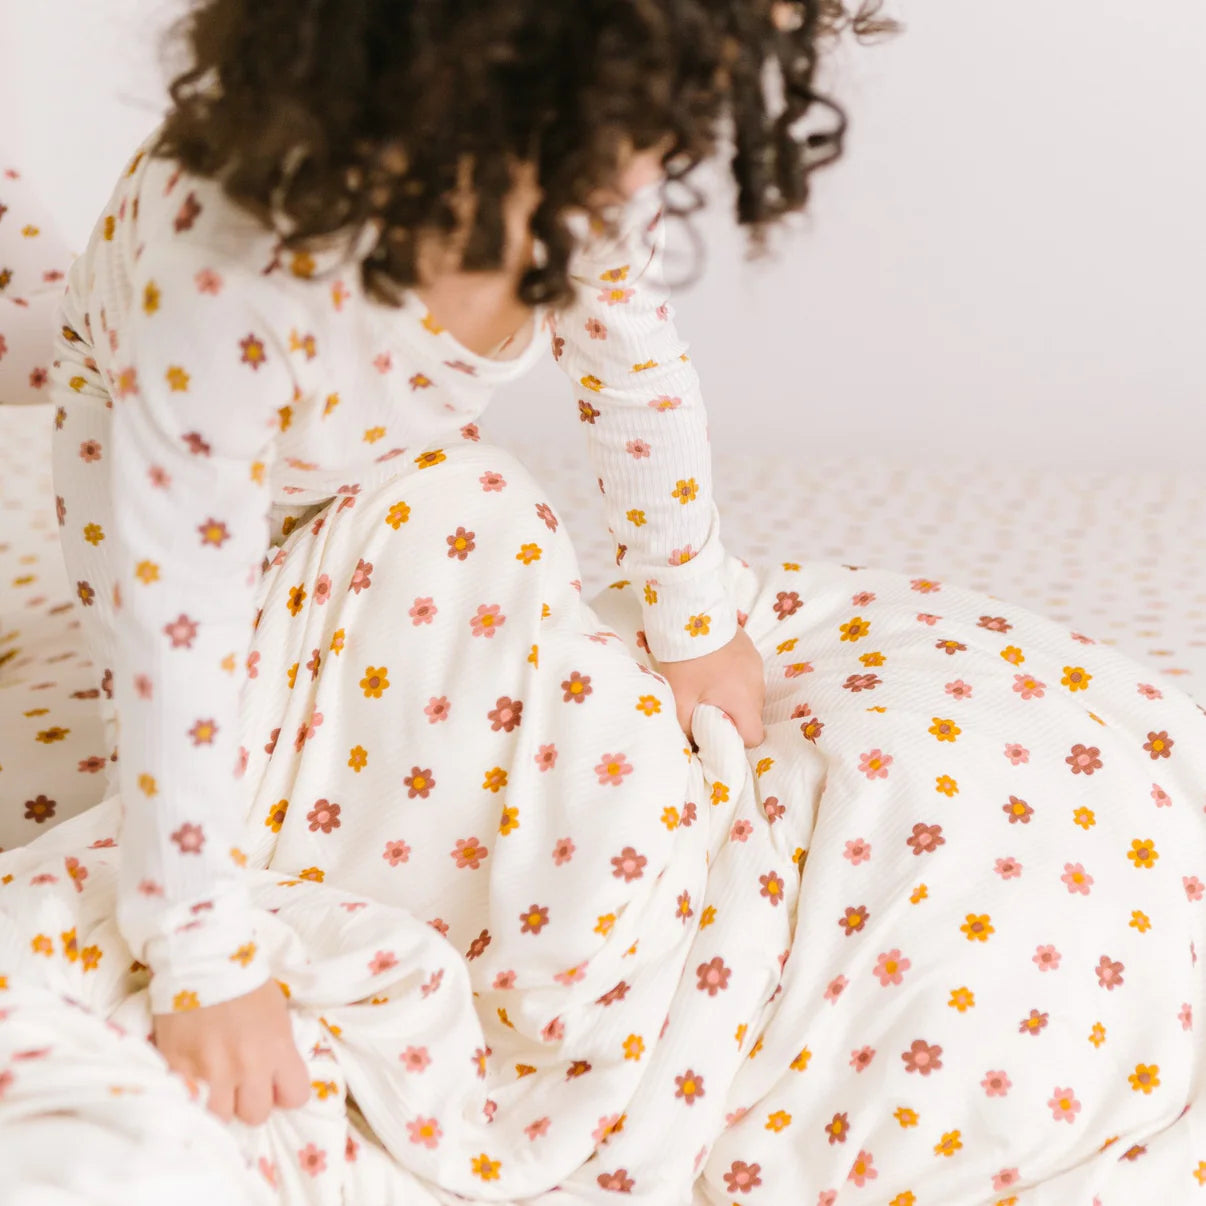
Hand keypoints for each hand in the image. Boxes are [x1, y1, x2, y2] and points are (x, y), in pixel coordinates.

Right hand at [151, 978, 310, 1126]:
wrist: (202, 960)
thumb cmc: (246, 982)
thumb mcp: (278, 1013)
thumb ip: (280, 1049)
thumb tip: (279, 1078)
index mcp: (277, 1048)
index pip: (296, 1097)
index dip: (285, 1092)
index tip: (275, 1082)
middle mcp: (247, 1066)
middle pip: (256, 1115)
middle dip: (251, 1101)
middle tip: (242, 1082)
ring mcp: (210, 1072)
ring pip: (221, 1118)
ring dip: (219, 1104)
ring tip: (216, 1084)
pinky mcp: (177, 1070)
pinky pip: (188, 1104)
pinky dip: (192, 1097)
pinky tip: (193, 1082)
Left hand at [657, 625, 765, 748]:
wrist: (690, 614)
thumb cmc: (686, 660)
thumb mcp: (680, 698)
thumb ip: (686, 727)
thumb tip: (691, 745)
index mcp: (744, 700)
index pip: (754, 736)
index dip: (736, 740)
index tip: (716, 733)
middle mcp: (757, 684)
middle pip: (751, 715)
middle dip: (731, 718)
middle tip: (705, 710)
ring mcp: (756, 665)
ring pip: (749, 695)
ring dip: (732, 697)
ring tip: (707, 687)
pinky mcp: (750, 650)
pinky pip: (746, 676)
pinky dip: (733, 679)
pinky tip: (712, 670)